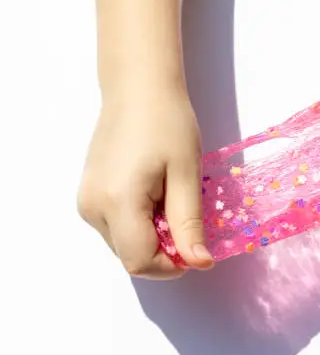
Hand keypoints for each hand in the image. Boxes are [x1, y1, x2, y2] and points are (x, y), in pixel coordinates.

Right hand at [77, 91, 213, 278]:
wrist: (138, 88)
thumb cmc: (167, 123)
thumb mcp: (187, 175)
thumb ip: (188, 223)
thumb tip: (199, 263)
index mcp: (116, 202)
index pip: (140, 262)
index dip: (171, 266)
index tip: (196, 248)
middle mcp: (92, 207)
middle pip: (131, 255)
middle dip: (165, 250)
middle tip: (187, 217)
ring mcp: (85, 201)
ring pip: (124, 244)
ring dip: (153, 237)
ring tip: (170, 199)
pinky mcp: (87, 194)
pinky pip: (117, 227)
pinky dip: (140, 224)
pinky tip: (155, 195)